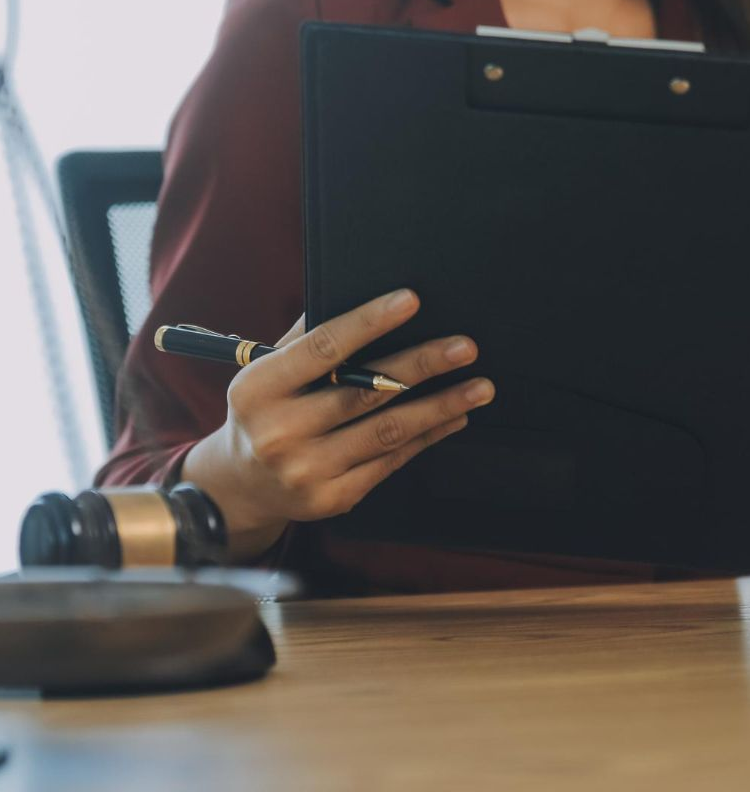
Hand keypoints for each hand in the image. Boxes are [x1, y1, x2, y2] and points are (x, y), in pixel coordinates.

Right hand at [182, 289, 494, 559]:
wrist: (242, 486)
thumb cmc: (264, 412)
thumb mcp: (266, 373)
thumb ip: (305, 340)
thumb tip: (356, 293)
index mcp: (259, 389)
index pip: (323, 348)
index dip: (369, 322)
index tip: (411, 301)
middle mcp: (280, 432)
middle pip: (365, 391)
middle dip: (421, 366)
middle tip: (465, 347)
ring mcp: (308, 470)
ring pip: (387, 431)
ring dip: (440, 406)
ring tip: (479, 386)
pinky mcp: (334, 498)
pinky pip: (391, 461)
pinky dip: (427, 437)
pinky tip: (454, 417)